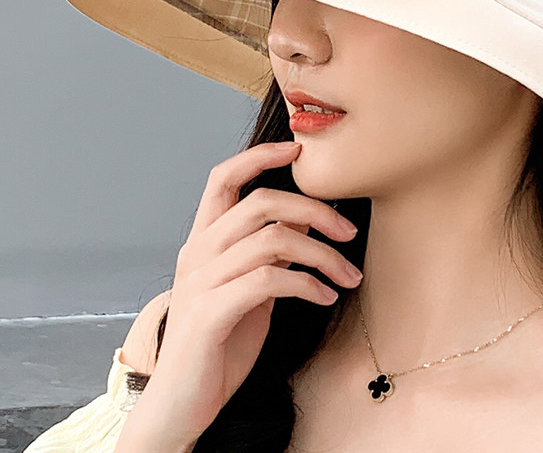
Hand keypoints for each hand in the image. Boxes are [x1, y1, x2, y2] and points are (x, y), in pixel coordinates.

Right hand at [116, 141, 362, 449]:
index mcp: (204, 240)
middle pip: (261, 202)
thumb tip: (306, 220)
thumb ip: (267, 252)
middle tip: (350, 231)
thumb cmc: (220, 342)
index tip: (297, 150)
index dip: (259, 156)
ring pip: (273, 239)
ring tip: (349, 276)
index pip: (223, 178)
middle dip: (315, 210)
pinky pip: (270, 280)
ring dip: (323, 255)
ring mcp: (201, 281)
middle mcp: (198, 252)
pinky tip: (326, 296)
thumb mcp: (248, 287)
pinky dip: (308, 284)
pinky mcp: (210, 313)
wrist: (182, 404)